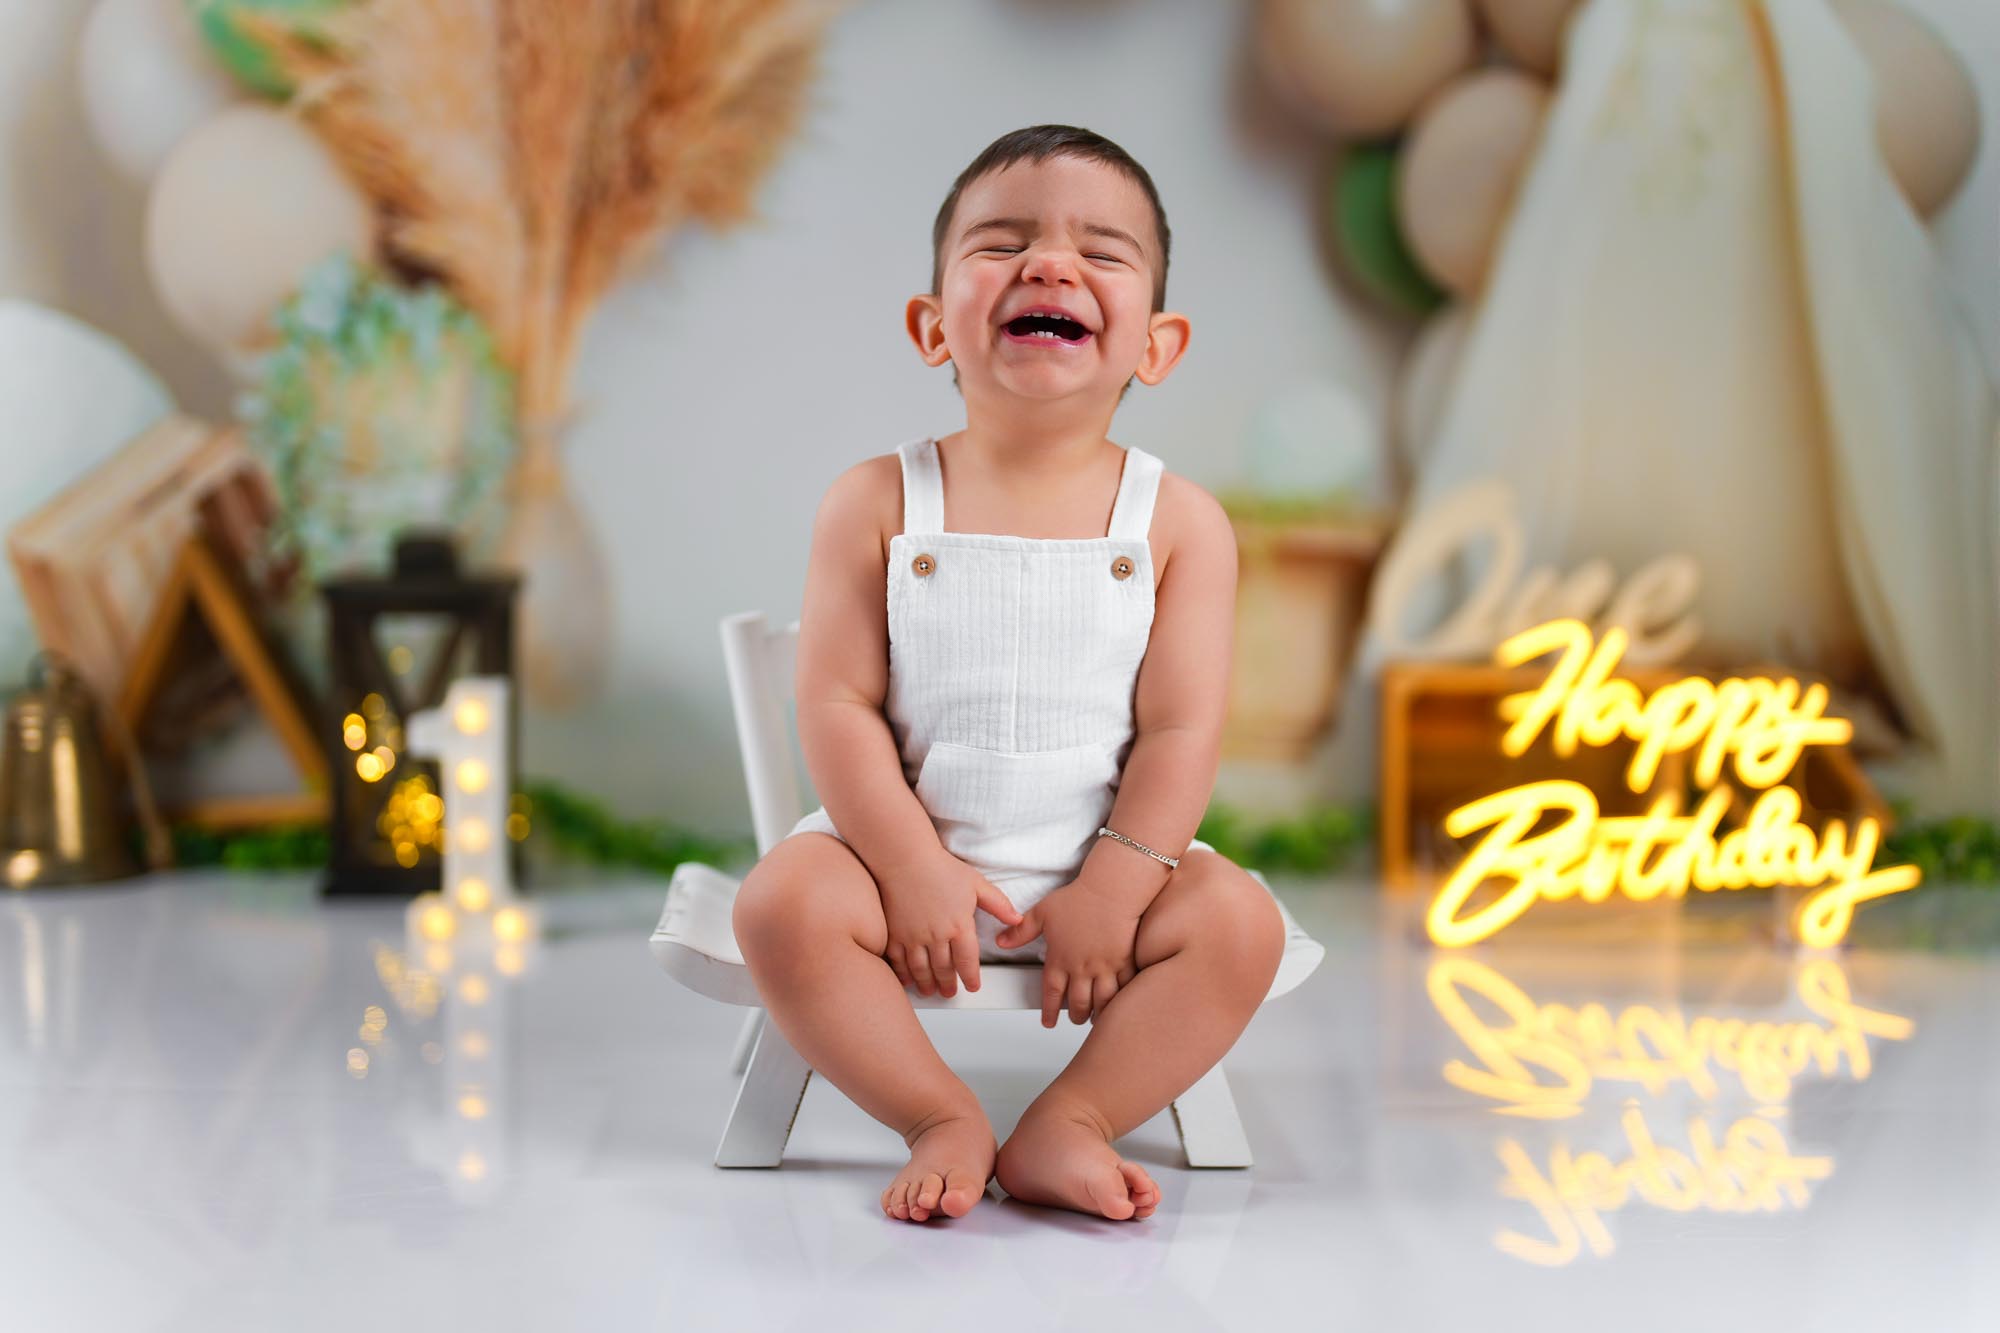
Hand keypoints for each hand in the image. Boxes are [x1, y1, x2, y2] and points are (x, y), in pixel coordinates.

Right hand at [877, 849, 1021, 998]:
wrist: (905, 859)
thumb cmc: (940, 868)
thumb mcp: (976, 884)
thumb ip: (998, 904)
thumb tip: (1017, 919)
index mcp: (959, 926)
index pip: (968, 961)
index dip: (971, 978)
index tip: (972, 986)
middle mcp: (937, 936)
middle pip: (944, 970)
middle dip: (949, 984)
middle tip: (950, 992)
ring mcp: (914, 937)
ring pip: (922, 970)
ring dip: (928, 984)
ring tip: (931, 991)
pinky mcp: (895, 934)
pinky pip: (899, 961)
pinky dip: (904, 974)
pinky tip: (908, 979)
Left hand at [993, 877, 1143, 1026]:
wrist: (1110, 890)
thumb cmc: (1078, 899)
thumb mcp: (1042, 912)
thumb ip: (1021, 932)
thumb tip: (1001, 941)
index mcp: (1060, 958)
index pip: (1052, 993)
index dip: (1049, 1011)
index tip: (1048, 1022)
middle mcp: (1082, 967)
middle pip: (1078, 1003)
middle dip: (1076, 1015)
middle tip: (1075, 1019)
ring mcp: (1105, 966)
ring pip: (1101, 1001)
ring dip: (1097, 1013)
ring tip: (1095, 1017)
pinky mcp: (1124, 960)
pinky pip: (1123, 987)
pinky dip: (1120, 999)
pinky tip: (1118, 1003)